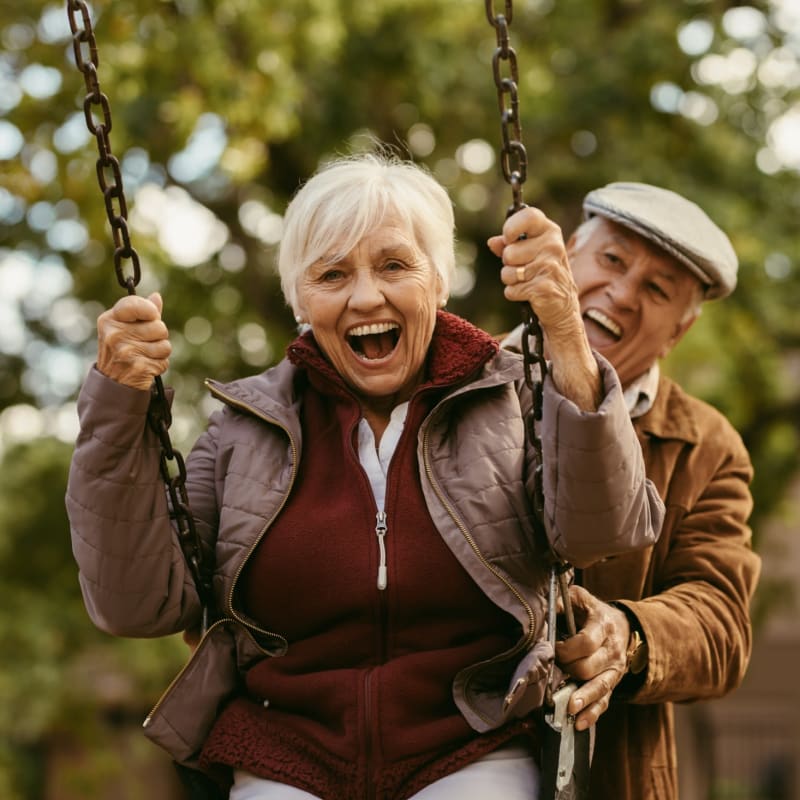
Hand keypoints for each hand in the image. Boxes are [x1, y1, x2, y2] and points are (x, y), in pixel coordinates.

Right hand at [96, 292, 170, 389]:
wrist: (112, 383)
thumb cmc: (122, 351)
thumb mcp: (124, 328)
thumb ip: (142, 313)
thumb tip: (156, 297)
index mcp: (109, 320)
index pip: (135, 304)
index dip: (150, 310)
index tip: (152, 316)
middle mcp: (115, 335)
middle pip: (159, 327)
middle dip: (158, 336)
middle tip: (145, 343)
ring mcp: (126, 351)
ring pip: (165, 345)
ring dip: (160, 352)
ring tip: (145, 356)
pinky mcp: (138, 367)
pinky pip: (164, 361)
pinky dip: (159, 365)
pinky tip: (146, 367)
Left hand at [488, 206, 580, 338]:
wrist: (563, 306)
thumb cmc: (542, 274)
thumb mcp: (529, 254)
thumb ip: (509, 245)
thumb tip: (492, 242)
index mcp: (550, 232)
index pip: (529, 216)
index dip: (512, 227)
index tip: (508, 238)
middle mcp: (553, 246)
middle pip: (508, 253)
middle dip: (509, 264)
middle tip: (524, 269)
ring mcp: (549, 267)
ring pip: (507, 273)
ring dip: (511, 281)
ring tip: (527, 281)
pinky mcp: (543, 288)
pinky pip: (511, 290)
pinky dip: (515, 294)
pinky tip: (530, 294)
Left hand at [554, 584, 630, 730]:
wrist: (623, 625)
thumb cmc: (592, 612)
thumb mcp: (580, 599)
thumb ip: (563, 602)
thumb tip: (544, 613)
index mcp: (603, 626)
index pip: (586, 642)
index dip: (566, 649)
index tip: (553, 648)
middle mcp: (612, 650)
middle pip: (589, 668)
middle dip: (568, 671)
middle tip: (554, 668)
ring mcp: (614, 670)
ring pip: (599, 688)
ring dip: (582, 699)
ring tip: (568, 709)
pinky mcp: (613, 683)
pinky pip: (605, 701)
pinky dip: (592, 714)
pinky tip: (579, 723)